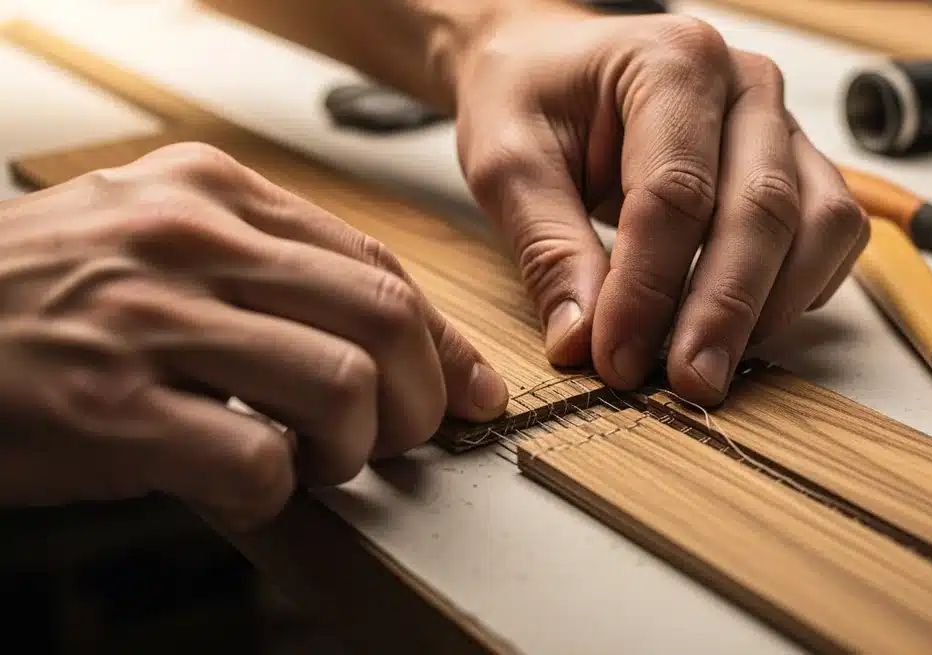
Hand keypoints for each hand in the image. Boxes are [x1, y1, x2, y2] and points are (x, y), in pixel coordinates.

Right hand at [0, 143, 507, 528]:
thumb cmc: (39, 292)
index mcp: (210, 190)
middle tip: (402, 436)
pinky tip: (241, 486)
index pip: (375, 265)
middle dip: (421, 398)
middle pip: (381, 320)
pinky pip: (257, 462)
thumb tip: (389, 332)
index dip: (441, 340)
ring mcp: (148, 323)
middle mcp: (187, 241)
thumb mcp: (154, 235)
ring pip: (340, 388)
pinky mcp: (112, 411)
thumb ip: (267, 265)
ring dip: (353, 447)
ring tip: (315, 461)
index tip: (467, 385)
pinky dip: (272, 493)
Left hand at [454, 8, 867, 404]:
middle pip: (762, 207)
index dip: (650, 287)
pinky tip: (742, 327)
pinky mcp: (799, 164)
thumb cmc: (530, 97)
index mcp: (670, 62)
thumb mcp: (506, 161)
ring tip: (712, 363)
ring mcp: (782, 123)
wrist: (552, 64)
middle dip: (724, 310)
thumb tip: (582, 340)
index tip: (616, 358)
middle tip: (689, 384)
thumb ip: (547, 248)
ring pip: (819, 223)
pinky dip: (799, 290)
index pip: (676, 191)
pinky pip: (831, 234)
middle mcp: (745, 85)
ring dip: (773, 306)